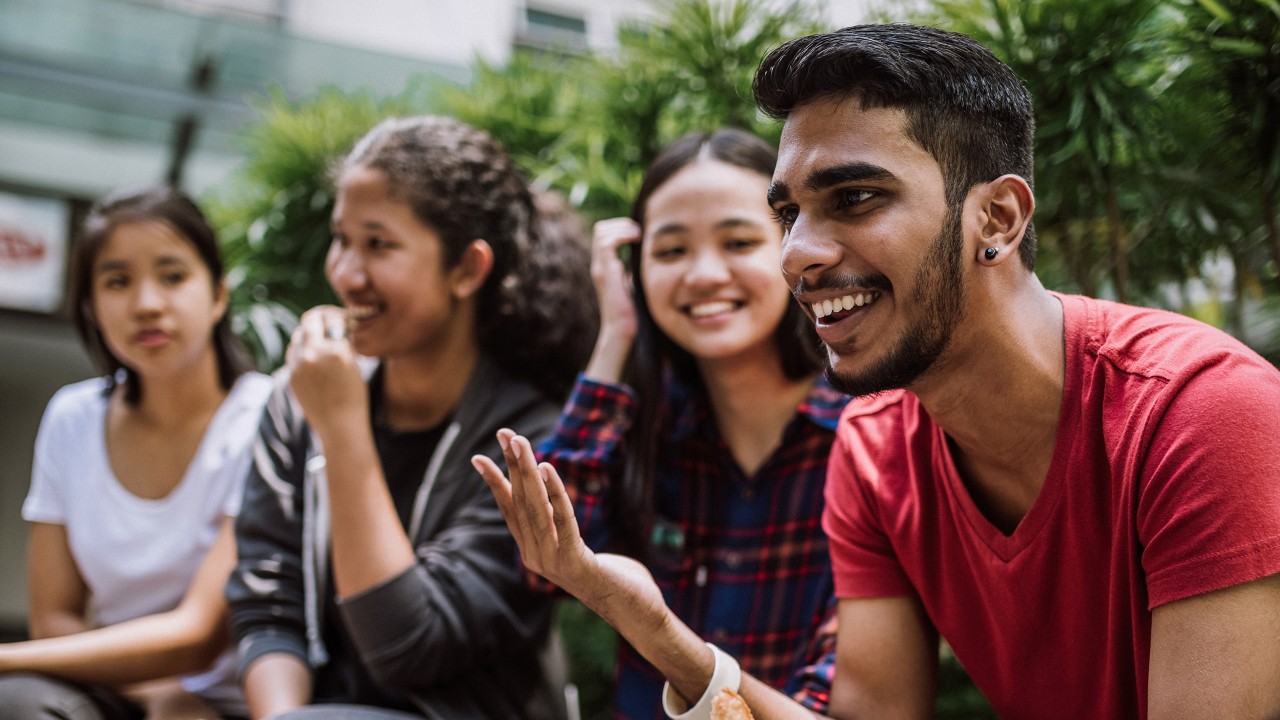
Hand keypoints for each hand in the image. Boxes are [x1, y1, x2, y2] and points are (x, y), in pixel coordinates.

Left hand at [285, 305, 366, 437]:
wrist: (339, 426)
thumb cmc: (355, 397)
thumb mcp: (354, 365)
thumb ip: (342, 344)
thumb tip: (335, 326)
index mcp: (336, 351)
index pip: (332, 319)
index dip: (338, 316)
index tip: (342, 319)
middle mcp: (314, 354)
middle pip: (310, 321)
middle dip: (319, 319)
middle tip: (327, 322)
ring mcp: (299, 365)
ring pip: (298, 336)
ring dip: (309, 334)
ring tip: (320, 341)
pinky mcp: (291, 375)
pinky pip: (293, 352)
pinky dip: (301, 349)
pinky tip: (312, 356)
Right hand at [471, 430, 664, 614]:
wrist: (635, 613)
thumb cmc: (614, 579)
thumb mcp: (580, 550)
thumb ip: (564, 531)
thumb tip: (555, 507)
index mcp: (534, 552)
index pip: (510, 511)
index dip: (495, 482)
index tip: (479, 456)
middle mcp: (537, 557)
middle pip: (520, 503)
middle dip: (512, 465)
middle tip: (505, 433)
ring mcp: (553, 561)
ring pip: (536, 508)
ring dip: (527, 472)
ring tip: (520, 443)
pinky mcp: (575, 562)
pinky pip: (562, 521)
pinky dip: (554, 494)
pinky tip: (547, 468)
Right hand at [585, 217, 641, 380]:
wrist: (622, 331)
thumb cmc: (633, 314)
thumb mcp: (635, 285)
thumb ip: (636, 272)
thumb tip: (649, 260)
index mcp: (605, 267)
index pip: (604, 235)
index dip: (621, 228)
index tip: (640, 234)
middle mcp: (599, 265)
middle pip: (600, 229)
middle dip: (621, 224)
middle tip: (641, 231)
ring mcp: (600, 267)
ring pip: (601, 231)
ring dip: (622, 227)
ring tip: (639, 234)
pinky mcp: (606, 272)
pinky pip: (608, 242)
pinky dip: (623, 235)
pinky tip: (638, 239)